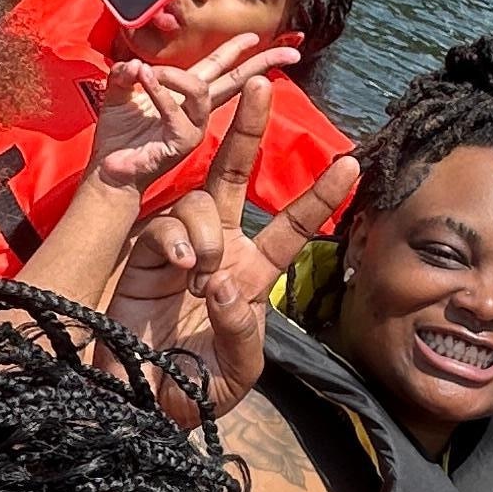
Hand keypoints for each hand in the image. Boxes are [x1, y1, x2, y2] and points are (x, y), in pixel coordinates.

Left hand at [86, 32, 300, 201]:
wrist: (110, 170)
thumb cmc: (118, 135)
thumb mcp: (118, 93)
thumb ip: (126, 73)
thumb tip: (136, 64)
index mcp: (187, 96)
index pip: (220, 69)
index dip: (237, 51)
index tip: (255, 37)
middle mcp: (196, 111)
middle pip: (236, 81)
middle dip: (262, 63)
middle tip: (291, 51)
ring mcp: (193, 127)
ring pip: (200, 90)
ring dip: (175, 75)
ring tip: (149, 72)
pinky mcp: (181, 142)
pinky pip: (175, 109)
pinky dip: (158, 90)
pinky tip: (143, 77)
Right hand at [109, 92, 356, 394]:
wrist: (140, 407)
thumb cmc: (195, 390)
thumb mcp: (237, 369)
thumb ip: (241, 329)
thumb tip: (225, 284)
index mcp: (252, 275)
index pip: (291, 226)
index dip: (319, 195)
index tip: (352, 162)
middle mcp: (217, 250)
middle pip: (234, 175)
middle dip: (249, 129)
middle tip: (262, 84)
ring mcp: (177, 248)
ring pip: (198, 200)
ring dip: (205, 230)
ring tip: (201, 275)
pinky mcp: (141, 255)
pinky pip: (161, 226)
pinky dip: (175, 242)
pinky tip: (180, 270)